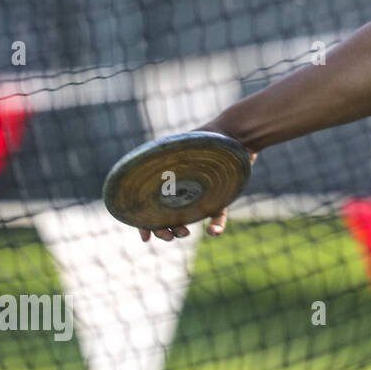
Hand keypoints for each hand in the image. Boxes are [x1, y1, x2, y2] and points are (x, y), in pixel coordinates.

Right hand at [139, 125, 258, 242]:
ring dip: (181, 229)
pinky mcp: (222, 196)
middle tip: (170, 236)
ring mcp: (201, 194)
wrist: (236, 133)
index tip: (145, 237)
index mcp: (167, 179)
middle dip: (164, 230)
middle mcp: (182, 188)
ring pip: (188, 218)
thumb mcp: (177, 145)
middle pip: (166, 216)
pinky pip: (218, 214)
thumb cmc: (205, 136)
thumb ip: (157, 156)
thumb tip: (134, 167)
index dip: (144, 223)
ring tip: (184, 233)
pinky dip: (217, 225)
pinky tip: (213, 232)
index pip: (150, 205)